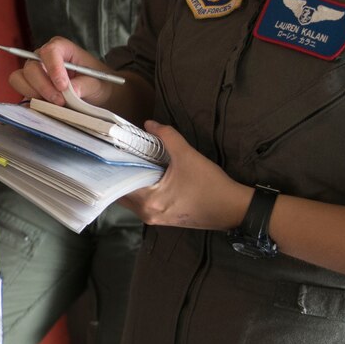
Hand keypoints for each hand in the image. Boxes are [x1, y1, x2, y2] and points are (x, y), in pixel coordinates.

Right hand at [7, 36, 117, 107]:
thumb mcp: (96, 83)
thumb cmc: (97, 83)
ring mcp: (34, 73)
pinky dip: (29, 102)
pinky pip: (20, 93)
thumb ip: (84, 85)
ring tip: (52, 104)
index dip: (54, 68)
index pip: (50, 51)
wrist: (95, 95)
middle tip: (59, 101)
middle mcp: (43, 58)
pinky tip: (43, 108)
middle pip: (31, 67)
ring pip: (20, 79)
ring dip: (33, 93)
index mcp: (61, 48)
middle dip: (43, 86)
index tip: (63, 86)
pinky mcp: (30, 88)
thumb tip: (72, 91)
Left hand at [121, 124, 252, 230]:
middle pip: (121, 193)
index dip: (114, 166)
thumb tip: (148, 123)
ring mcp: (154, 219)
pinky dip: (140, 190)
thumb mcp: (187, 155)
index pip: (119, 183)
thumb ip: (166, 136)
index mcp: (148, 201)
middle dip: (121, 174)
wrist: (233, 209)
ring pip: (131, 200)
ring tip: (132, 162)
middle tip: (119, 153)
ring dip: (131, 182)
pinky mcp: (163, 219)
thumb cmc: (210, 184)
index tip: (110, 150)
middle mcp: (146, 214)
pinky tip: (146, 175)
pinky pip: (142, 204)